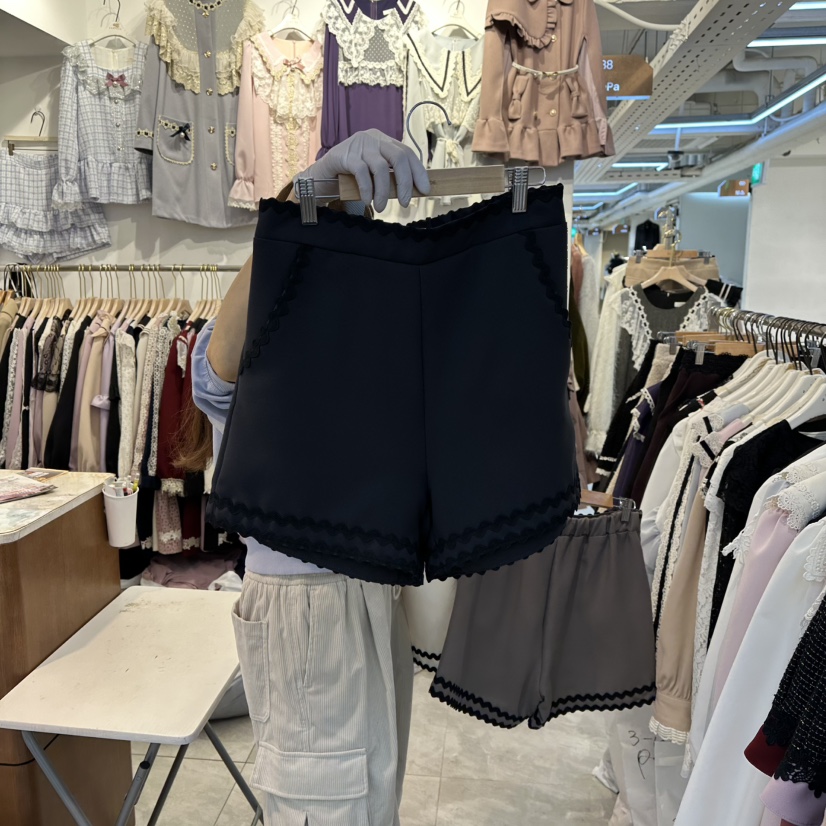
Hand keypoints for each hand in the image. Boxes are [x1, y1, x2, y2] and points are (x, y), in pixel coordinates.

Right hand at [298, 129, 429, 212]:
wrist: (323, 174)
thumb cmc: (352, 177)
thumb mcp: (375, 174)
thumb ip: (391, 177)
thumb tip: (412, 192)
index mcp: (384, 141)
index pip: (407, 154)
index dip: (418, 172)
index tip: (425, 190)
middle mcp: (374, 139)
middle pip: (398, 158)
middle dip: (405, 183)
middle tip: (405, 203)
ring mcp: (359, 145)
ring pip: (380, 167)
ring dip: (383, 191)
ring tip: (381, 208)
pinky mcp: (345, 154)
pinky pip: (362, 172)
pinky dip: (367, 189)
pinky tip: (367, 200)